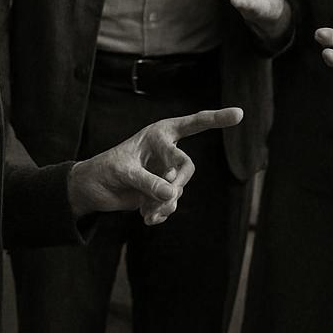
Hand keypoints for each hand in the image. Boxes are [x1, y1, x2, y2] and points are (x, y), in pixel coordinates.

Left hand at [69, 106, 243, 225]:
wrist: (93, 190)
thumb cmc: (105, 170)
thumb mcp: (123, 173)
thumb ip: (148, 182)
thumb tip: (171, 194)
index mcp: (160, 134)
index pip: (193, 124)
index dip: (217, 119)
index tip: (240, 114)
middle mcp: (167, 151)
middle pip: (187, 167)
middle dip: (176, 183)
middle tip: (164, 196)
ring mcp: (167, 172)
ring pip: (179, 190)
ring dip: (163, 204)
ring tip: (145, 213)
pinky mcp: (163, 192)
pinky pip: (171, 204)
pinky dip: (160, 213)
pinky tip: (146, 218)